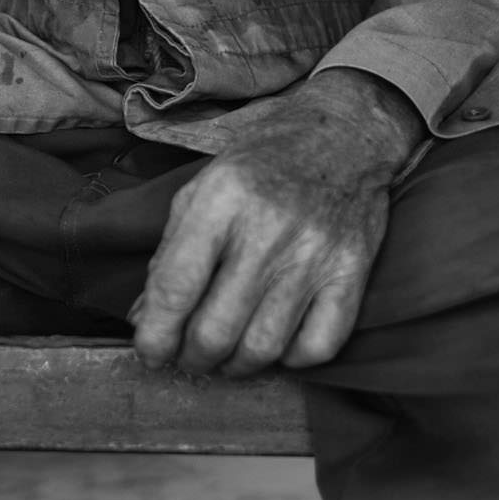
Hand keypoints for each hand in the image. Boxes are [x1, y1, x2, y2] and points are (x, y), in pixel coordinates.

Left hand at [131, 72, 424, 378]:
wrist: (342, 133)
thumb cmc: (262, 164)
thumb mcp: (201, 190)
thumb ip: (170, 254)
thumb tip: (146, 318)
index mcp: (220, 200)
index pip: (175, 288)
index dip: (154, 335)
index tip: (150, 352)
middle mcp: (267, 230)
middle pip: (216, 330)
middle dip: (191, 358)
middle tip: (188, 356)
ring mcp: (314, 254)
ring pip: (263, 348)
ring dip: (235, 367)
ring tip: (226, 357)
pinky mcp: (352, 272)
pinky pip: (318, 347)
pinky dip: (291, 359)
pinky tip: (278, 343)